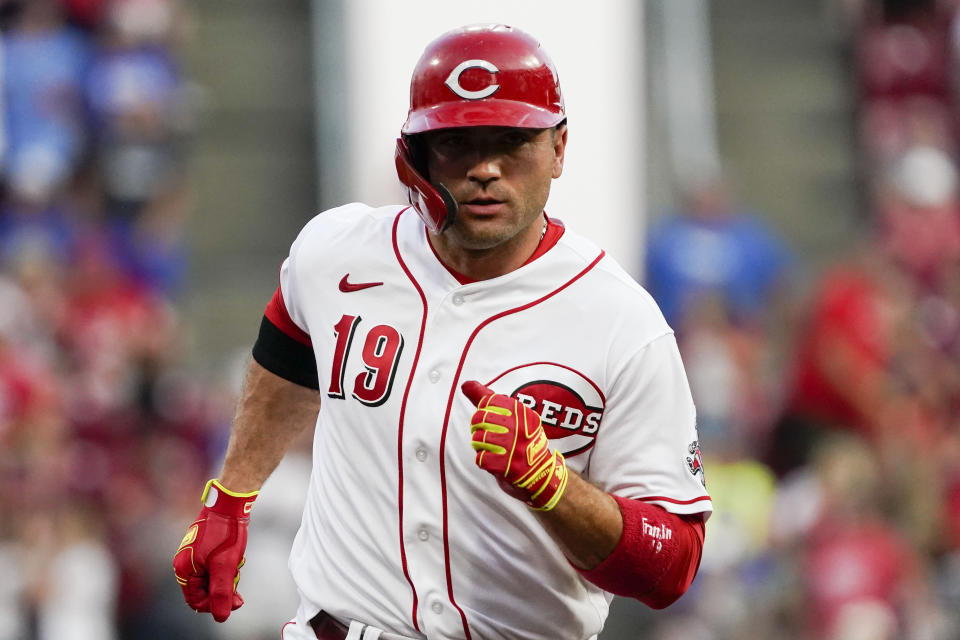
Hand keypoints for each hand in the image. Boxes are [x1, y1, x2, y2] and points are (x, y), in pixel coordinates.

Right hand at [173, 479, 257, 621]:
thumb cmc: (225, 533)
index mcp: (184, 569)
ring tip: (237, 564)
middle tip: (237, 579)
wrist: (230, 504)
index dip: (215, 605)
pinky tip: (236, 557)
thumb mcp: (225, 567)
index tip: (235, 600)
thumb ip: (222, 593)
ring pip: (211, 578)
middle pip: (204, 590)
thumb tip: (221, 616)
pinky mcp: (203, 548)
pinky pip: (213, 566)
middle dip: (223, 588)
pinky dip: (225, 567)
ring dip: (226, 577)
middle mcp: (184, 563)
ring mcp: (193, 555)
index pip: (196, 601)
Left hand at [461, 381, 567, 510]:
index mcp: (523, 413)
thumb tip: (466, 384)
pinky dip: (484, 459)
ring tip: (494, 448)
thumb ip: (488, 398)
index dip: (485, 410)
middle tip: (489, 434)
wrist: (540, 473)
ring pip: (477, 438)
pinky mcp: (506, 466)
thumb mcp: (514, 415)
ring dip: (481, 444)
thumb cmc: (522, 440)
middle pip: (479, 418)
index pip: (489, 401)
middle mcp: (519, 428)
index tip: (493, 418)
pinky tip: (496, 459)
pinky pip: (480, 458)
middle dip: (479, 427)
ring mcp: (513, 448)